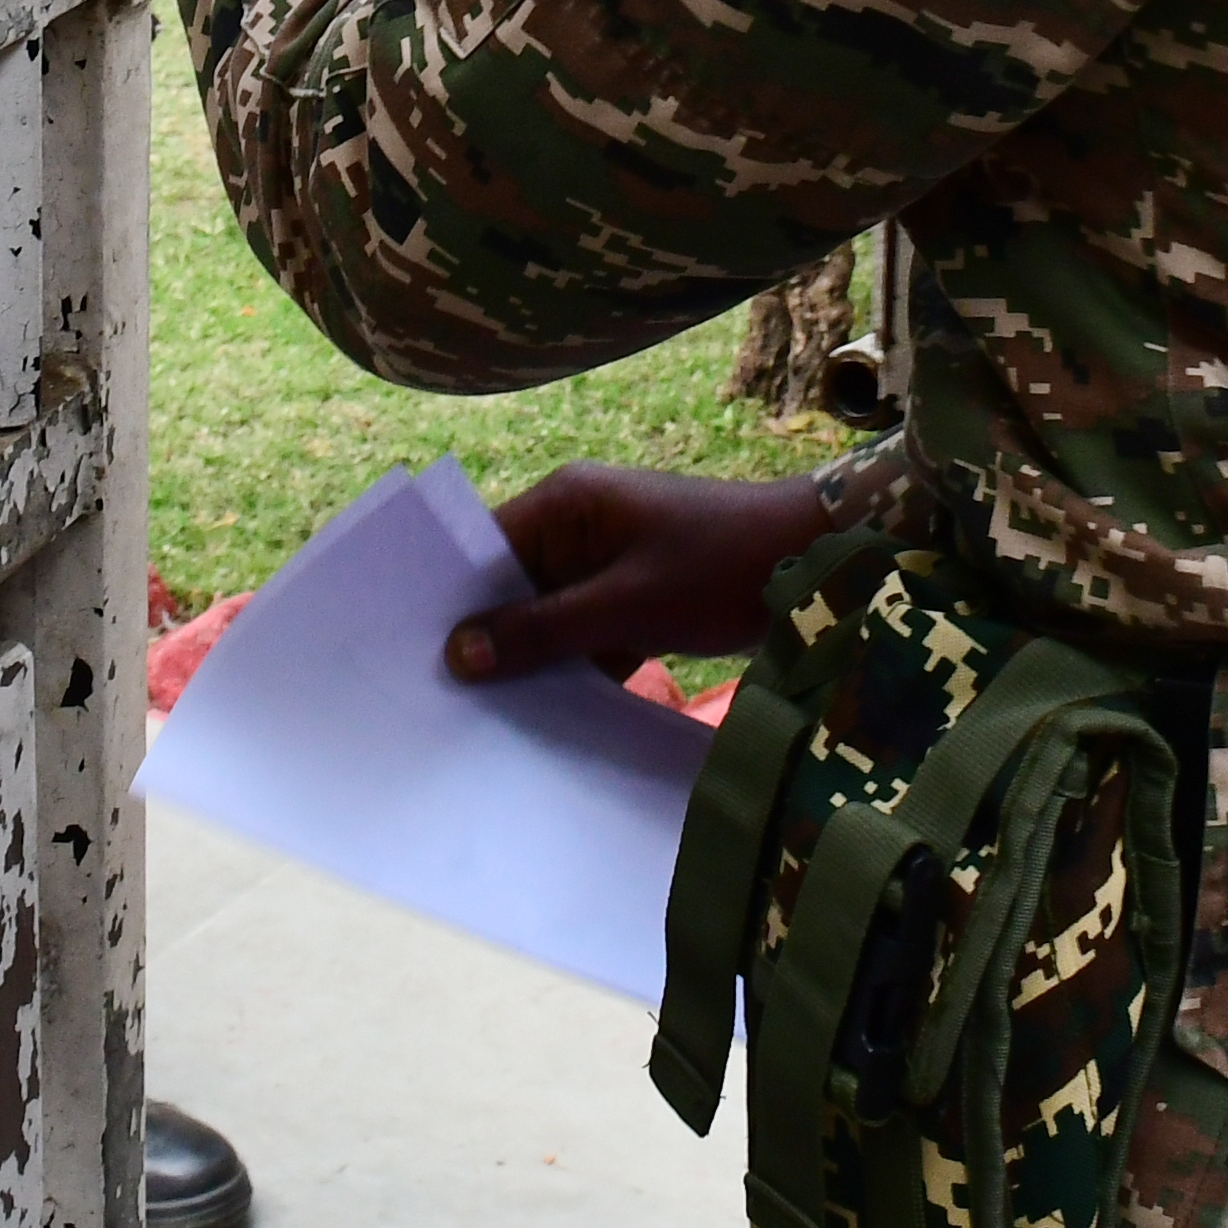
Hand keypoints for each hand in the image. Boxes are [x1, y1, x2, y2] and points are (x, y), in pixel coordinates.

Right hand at [443, 461, 835, 683]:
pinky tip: (550, 721)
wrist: (817, 566)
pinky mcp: (634, 594)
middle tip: (441, 705)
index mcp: (566, 504)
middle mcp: (577, 525)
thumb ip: (544, 630)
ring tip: (486, 724)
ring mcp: (607, 560)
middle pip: (512, 587)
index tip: (410, 659)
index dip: (450, 601)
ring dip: (535, 661)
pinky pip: (586, 632)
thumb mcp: (628, 606)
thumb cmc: (720, 568)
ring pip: (549, 617)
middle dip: (490, 640)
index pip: (483, 550)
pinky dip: (576, 667)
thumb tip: (457, 654)